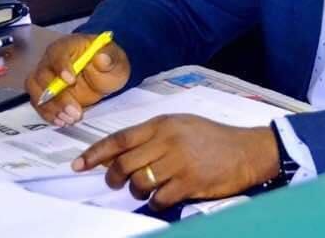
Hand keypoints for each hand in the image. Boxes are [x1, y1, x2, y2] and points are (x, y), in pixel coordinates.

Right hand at [25, 33, 129, 125]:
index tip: (71, 81)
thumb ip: (110, 58)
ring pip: (36, 91)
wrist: (105, 74)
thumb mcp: (116, 59)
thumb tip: (102, 58)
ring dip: (50, 108)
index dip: (61, 66)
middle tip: (74, 111)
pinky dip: (48, 114)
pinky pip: (39, 104)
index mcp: (68, 45)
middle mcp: (51, 59)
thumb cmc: (108, 61)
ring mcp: (45, 77)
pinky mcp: (44, 93)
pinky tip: (62, 121)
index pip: (58, 53)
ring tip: (69, 119)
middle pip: (43, 76)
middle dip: (58, 96)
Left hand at [71, 114, 279, 209]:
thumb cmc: (212, 138)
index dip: (96, 153)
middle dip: (114, 177)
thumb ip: (154, 137)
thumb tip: (121, 155)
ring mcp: (178, 161)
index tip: (78, 164)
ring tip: (148, 188)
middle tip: (116, 182)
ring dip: (137, 191)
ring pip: (138, 183)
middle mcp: (168, 140)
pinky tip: (166, 195)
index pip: (121, 138)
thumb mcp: (182, 126)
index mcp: (164, 124)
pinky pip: (158, 199)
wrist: (246, 151)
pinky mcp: (188, 182)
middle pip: (124, 163)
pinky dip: (156, 201)